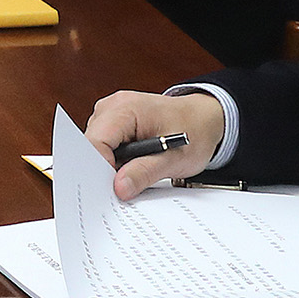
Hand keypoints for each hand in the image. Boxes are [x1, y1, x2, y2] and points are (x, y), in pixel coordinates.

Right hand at [83, 90, 224, 199]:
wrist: (205, 118)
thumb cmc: (194, 130)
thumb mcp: (174, 158)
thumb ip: (144, 173)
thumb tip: (118, 188)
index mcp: (125, 108)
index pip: (95, 141)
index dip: (97, 168)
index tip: (108, 191)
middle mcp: (113, 107)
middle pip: (93, 145)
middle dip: (105, 169)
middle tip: (126, 187)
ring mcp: (111, 113)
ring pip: (98, 147)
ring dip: (113, 165)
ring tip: (138, 170)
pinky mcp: (114, 123)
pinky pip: (106, 145)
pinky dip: (117, 160)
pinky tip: (134, 165)